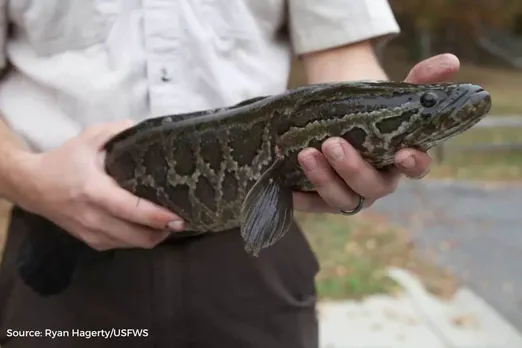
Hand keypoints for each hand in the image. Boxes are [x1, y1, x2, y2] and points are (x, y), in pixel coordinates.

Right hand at [17, 120, 184, 250]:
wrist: (33, 186)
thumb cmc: (64, 161)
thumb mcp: (89, 138)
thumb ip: (119, 131)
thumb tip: (147, 129)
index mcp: (94, 191)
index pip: (130, 210)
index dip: (156, 216)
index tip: (178, 217)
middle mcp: (94, 218)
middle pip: (137, 236)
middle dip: (163, 231)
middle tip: (182, 219)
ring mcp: (92, 234)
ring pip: (133, 244)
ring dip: (153, 237)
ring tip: (168, 223)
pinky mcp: (92, 242)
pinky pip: (123, 246)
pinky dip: (139, 239)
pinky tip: (148, 227)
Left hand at [293, 53, 460, 213]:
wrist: (334, 121)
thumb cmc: (368, 113)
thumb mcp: (390, 94)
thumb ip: (418, 80)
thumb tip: (450, 61)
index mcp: (400, 159)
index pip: (415, 168)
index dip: (413, 165)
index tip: (404, 154)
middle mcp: (377, 182)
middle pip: (372, 187)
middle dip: (352, 169)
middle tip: (331, 144)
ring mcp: (350, 193)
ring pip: (343, 200)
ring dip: (325, 181)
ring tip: (305, 154)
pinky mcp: (324, 199)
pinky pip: (314, 206)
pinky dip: (303, 200)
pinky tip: (289, 188)